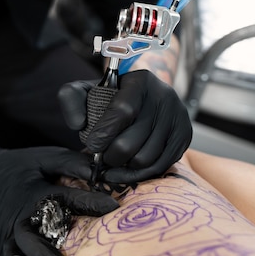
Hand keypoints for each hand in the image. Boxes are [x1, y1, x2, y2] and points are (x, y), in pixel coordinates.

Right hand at [0, 138, 118, 255]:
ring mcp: (6, 235)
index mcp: (33, 193)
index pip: (62, 197)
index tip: (112, 206)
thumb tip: (101, 170)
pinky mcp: (0, 247)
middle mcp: (19, 217)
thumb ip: (70, 163)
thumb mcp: (44, 158)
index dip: (87, 201)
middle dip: (41, 251)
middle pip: (26, 236)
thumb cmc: (20, 167)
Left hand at [58, 70, 191, 183]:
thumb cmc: (108, 96)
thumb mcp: (85, 90)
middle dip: (110, 156)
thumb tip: (79, 124)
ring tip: (112, 160)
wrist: (141, 96)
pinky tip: (125, 168)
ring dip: (123, 166)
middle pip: (133, 141)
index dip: (104, 134)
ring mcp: (178, 118)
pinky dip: (138, 173)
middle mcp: (164, 97)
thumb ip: (71, 100)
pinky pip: (160, 166)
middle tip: (101, 156)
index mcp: (140, 82)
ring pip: (145, 158)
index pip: (123, 111)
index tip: (91, 146)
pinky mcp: (184, 137)